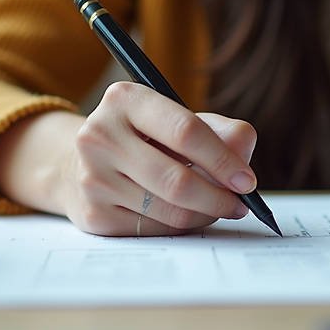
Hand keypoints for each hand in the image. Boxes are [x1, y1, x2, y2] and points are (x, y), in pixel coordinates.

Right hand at [0, 82, 257, 235]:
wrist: (82, 164)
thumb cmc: (146, 140)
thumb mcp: (180, 121)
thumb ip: (221, 130)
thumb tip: (244, 151)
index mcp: (125, 99)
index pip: (185, 130)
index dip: (223, 159)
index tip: (247, 180)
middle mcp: (100, 135)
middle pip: (177, 180)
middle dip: (219, 198)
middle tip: (241, 205)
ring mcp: (92, 177)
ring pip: (169, 210)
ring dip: (204, 215)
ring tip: (218, 207)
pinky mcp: (93, 214)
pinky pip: (154, 229)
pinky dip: (180, 226)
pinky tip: (186, 214)